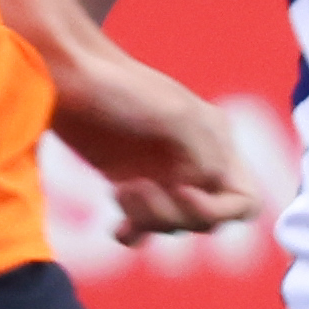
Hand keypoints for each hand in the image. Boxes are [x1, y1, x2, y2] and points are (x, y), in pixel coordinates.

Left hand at [51, 47, 263, 245]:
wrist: (64, 75)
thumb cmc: (118, 88)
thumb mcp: (173, 114)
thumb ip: (205, 154)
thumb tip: (213, 187)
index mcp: (216, 143)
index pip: (244, 201)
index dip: (219, 210)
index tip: (180, 192)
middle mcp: (194, 163)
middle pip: (207, 220)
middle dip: (174, 213)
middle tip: (137, 188)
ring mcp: (160, 176)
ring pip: (174, 226)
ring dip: (149, 219)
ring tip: (120, 190)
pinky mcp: (127, 185)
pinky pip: (143, 230)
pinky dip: (133, 234)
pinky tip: (116, 225)